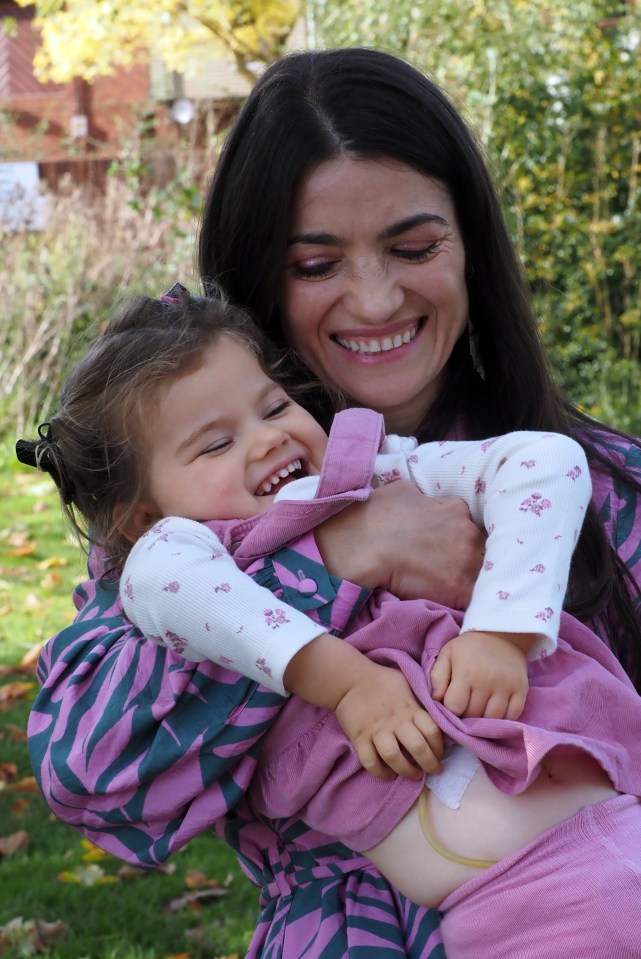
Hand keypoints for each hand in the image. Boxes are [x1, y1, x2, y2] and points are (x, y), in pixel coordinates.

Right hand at [315, 481, 485, 608]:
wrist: (360, 546)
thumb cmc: (373, 518)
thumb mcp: (401, 491)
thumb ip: (422, 499)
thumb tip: (419, 501)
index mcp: (456, 509)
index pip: (469, 530)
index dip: (459, 544)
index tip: (447, 553)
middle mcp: (468, 532)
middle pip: (479, 552)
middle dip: (466, 562)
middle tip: (445, 573)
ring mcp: (467, 561)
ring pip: (478, 576)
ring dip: (465, 582)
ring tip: (444, 591)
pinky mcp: (460, 589)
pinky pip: (470, 600)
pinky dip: (460, 604)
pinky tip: (446, 604)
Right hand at [335, 661, 442, 779]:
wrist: (350, 679)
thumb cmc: (383, 680)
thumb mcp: (408, 682)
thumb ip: (421, 698)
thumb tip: (439, 710)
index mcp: (410, 708)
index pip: (432, 731)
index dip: (440, 746)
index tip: (439, 753)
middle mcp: (396, 721)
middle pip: (417, 747)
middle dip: (430, 764)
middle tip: (434, 771)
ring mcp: (376, 731)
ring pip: (394, 757)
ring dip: (407, 771)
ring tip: (414, 775)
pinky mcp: (359, 738)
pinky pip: (370, 762)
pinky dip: (381, 772)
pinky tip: (389, 773)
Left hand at [430, 631, 529, 719]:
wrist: (502, 633)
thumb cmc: (470, 646)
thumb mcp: (448, 653)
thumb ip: (437, 676)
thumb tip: (435, 699)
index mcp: (466, 672)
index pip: (455, 706)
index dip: (451, 709)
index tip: (452, 703)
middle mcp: (487, 681)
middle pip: (473, 714)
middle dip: (466, 714)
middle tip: (465, 706)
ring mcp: (506, 686)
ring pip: (493, 718)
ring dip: (484, 719)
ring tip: (479, 710)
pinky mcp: (521, 689)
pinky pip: (513, 715)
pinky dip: (503, 719)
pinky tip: (495, 710)